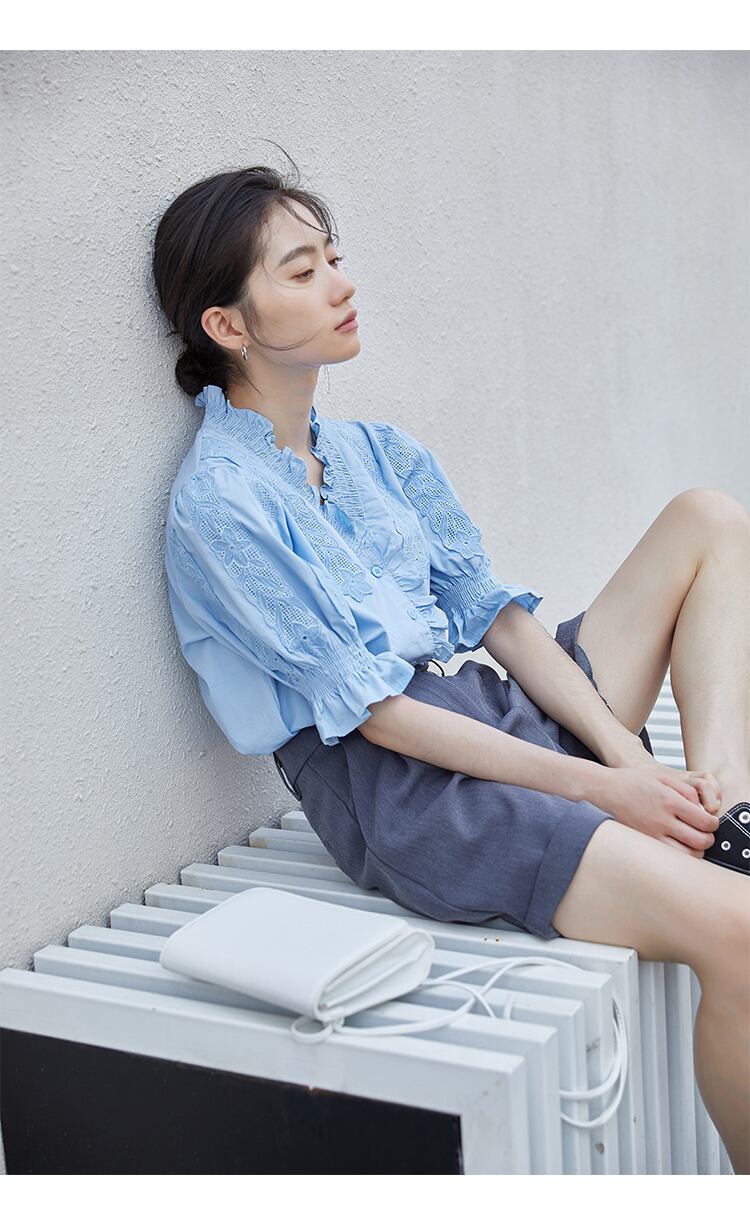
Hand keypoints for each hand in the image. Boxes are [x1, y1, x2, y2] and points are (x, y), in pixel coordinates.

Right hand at [592, 763, 721, 856]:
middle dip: (708, 839)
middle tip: (704, 833)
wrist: (602, 791)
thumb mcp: (662, 777)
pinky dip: (678, 856)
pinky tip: (675, 845)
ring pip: (687, 856)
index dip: (714, 824)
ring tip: (691, 841)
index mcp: (669, 801)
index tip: (710, 822)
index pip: (705, 822)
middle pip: (700, 842)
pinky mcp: (643, 844)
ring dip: (695, 850)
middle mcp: (661, 821)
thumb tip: (702, 808)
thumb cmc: (630, 782)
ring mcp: (651, 835)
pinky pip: (668, 858)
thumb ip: (686, 791)